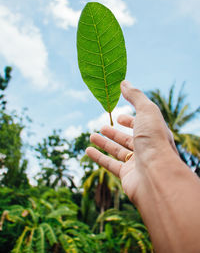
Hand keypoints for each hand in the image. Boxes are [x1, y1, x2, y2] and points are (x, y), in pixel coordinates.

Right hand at [86, 80, 177, 203]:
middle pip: (129, 139)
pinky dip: (98, 157)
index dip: (131, 120)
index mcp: (154, 133)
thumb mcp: (146, 111)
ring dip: (104, 143)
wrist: (156, 175)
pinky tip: (87, 150)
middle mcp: (147, 148)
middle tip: (102, 126)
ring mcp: (137, 163)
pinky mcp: (127, 175)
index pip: (142, 125)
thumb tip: (124, 82)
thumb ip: (135, 96)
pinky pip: (110, 164)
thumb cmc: (154, 140)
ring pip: (118, 151)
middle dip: (115, 132)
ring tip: (91, 135)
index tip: (119, 117)